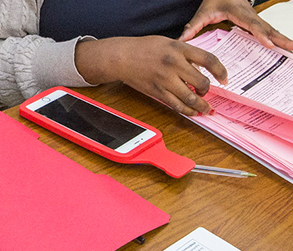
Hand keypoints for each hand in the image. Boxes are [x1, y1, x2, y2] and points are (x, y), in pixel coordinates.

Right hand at [75, 36, 227, 115]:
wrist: (123, 58)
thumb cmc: (144, 49)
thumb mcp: (169, 43)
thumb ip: (185, 53)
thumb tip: (200, 66)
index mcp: (180, 49)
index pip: (208, 60)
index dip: (220, 71)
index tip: (224, 78)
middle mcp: (174, 65)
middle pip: (201, 82)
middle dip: (208, 91)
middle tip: (208, 93)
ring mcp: (165, 80)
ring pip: (190, 98)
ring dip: (201, 106)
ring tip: (206, 110)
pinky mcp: (158, 92)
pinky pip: (176, 105)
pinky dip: (186, 110)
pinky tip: (191, 112)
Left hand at [179, 0, 292, 50]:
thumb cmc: (215, 0)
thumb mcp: (203, 12)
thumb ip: (193, 26)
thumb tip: (182, 40)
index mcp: (239, 12)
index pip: (252, 25)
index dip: (261, 35)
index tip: (269, 44)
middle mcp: (251, 16)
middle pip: (268, 29)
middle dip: (281, 39)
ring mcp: (256, 20)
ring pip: (272, 31)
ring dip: (284, 41)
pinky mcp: (256, 24)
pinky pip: (269, 33)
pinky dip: (279, 40)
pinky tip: (287, 50)